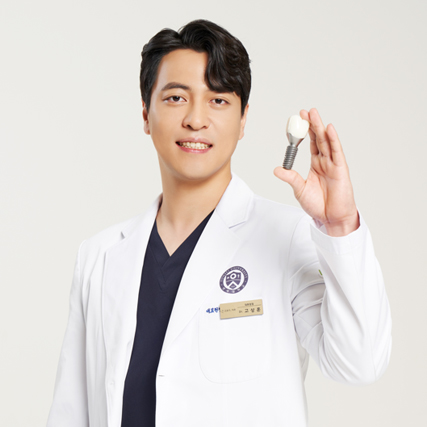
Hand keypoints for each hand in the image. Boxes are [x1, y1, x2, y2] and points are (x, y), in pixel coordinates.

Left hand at [274, 108, 358, 236]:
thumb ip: (290, 178)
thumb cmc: (318, 205)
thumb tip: (277, 169)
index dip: (305, 132)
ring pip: (327, 142)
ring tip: (314, 114)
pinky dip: (333, 140)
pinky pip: (337, 152)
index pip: (311, 144)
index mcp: (316, 165)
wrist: (331, 218)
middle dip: (312, 124)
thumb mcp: (300, 189)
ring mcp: (334, 164)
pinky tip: (329, 129)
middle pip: (319, 139)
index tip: (298, 121)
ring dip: (320, 127)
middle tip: (304, 112)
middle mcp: (325, 162)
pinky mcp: (341, 169)